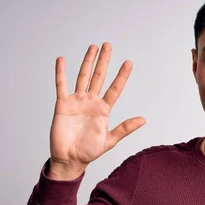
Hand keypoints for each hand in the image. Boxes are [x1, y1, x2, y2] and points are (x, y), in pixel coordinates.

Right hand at [49, 42, 145, 177]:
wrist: (69, 159)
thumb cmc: (89, 152)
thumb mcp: (109, 140)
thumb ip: (125, 128)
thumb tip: (143, 120)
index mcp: (103, 110)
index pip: (114, 89)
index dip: (121, 76)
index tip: (129, 63)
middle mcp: (91, 102)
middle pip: (99, 77)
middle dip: (104, 62)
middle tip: (108, 45)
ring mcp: (76, 102)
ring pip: (83, 77)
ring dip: (87, 62)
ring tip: (93, 47)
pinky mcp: (62, 104)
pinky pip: (61, 85)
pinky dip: (61, 73)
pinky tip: (61, 60)